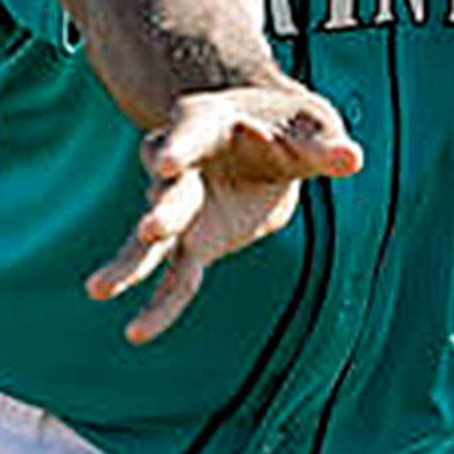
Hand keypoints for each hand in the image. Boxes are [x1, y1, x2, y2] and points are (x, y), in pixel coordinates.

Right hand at [86, 84, 363, 344]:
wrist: (272, 140)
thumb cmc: (290, 124)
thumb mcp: (314, 125)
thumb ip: (327, 146)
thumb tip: (353, 159)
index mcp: (207, 120)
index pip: (189, 131)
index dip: (178, 146)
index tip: (166, 162)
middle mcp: (181, 163)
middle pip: (168, 188)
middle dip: (162, 208)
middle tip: (152, 229)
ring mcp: (181, 204)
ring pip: (152, 237)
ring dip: (131, 261)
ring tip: (100, 288)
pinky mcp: (192, 241)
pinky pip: (174, 276)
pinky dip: (161, 305)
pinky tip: (137, 333)